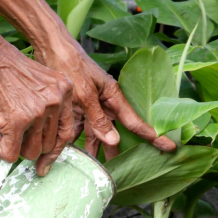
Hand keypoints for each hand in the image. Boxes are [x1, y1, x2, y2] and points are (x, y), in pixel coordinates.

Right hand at [0, 36, 74, 175]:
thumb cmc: (2, 66)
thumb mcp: (38, 81)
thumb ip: (45, 105)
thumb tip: (39, 139)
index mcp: (64, 90)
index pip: (67, 132)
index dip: (54, 151)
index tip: (44, 163)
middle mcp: (56, 100)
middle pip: (49, 145)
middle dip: (29, 148)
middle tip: (10, 139)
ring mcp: (39, 111)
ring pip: (31, 152)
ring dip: (13, 148)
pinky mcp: (18, 119)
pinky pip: (11, 152)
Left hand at [34, 34, 175, 158]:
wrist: (48, 46)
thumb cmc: (70, 65)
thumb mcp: (84, 93)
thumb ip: (98, 118)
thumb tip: (114, 140)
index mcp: (112, 96)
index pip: (136, 122)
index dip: (152, 136)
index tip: (169, 148)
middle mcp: (104, 102)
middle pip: (116, 131)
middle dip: (119, 151)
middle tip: (127, 170)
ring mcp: (90, 105)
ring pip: (96, 133)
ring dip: (95, 149)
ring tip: (96, 168)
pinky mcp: (75, 107)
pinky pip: (80, 128)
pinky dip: (78, 140)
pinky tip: (75, 153)